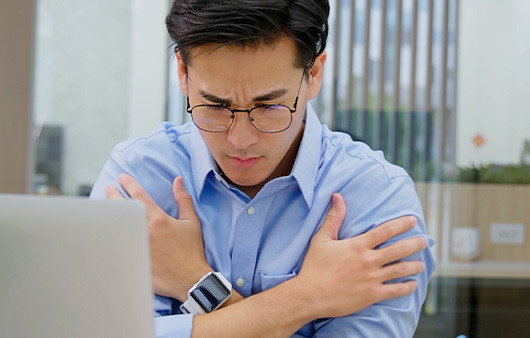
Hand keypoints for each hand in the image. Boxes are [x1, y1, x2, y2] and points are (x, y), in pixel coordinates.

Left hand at [105, 173, 211, 300]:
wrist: (189, 278)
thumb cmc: (192, 250)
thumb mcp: (191, 221)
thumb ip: (183, 199)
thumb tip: (178, 181)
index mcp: (159, 219)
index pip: (140, 196)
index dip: (129, 184)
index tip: (123, 178)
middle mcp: (145, 231)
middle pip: (123, 209)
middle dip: (113, 197)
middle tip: (108, 189)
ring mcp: (137, 246)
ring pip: (118, 226)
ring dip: (111, 216)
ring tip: (106, 209)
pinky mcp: (133, 260)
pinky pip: (118, 246)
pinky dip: (111, 238)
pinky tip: (106, 233)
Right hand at [295, 193, 425, 318]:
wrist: (311, 295)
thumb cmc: (314, 266)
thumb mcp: (321, 239)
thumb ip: (333, 218)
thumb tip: (337, 196)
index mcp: (358, 245)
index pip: (385, 230)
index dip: (401, 224)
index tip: (413, 220)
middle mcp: (369, 261)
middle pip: (398, 249)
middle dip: (414, 244)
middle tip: (424, 241)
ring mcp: (372, 279)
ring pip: (400, 270)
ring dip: (414, 266)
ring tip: (421, 264)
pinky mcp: (372, 295)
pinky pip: (395, 291)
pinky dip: (407, 287)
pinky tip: (413, 285)